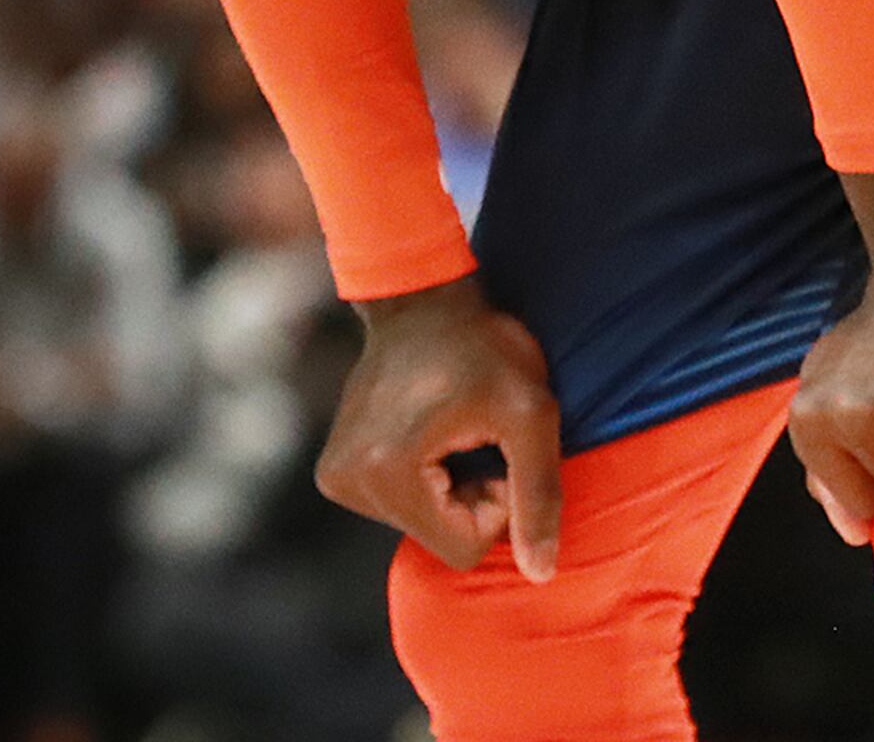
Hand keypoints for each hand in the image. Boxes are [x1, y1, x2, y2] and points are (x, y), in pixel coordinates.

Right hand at [315, 277, 561, 579]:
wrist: (418, 297)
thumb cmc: (482, 346)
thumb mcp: (530, 412)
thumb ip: (538, 496)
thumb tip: (539, 575)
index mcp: (390, 472)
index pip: (464, 547)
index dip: (496, 503)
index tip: (493, 444)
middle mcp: (349, 481)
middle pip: (439, 539)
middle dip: (469, 497)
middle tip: (474, 433)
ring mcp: (336, 476)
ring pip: (419, 524)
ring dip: (446, 488)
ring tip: (448, 426)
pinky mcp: (334, 470)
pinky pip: (398, 506)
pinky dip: (420, 480)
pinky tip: (424, 430)